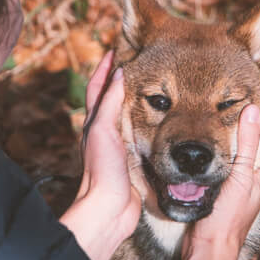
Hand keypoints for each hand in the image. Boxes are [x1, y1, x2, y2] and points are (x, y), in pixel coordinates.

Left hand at [59, 51, 141, 259]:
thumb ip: (111, 103)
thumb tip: (119, 74)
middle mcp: (105, 133)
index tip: (115, 50)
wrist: (109, 209)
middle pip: (112, 99)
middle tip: (138, 62)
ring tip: (155, 84)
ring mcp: (119, 148)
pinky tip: (164, 120)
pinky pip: (142, 135)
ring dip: (137, 99)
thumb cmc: (104, 171)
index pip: (98, 88)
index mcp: (95, 124)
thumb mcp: (104, 131)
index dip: (104, 68)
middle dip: (121, 80)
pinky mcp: (133, 161)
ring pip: (128, 116)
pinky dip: (150, 122)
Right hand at [181, 104, 259, 259]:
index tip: (257, 93)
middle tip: (232, 96)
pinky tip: (202, 143)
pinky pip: (218, 164)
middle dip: (246, 124)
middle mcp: (254, 177)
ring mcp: (237, 184)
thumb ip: (246, 142)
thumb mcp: (241, 175)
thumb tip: (253, 108)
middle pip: (253, 142)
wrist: (209, 248)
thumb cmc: (229, 215)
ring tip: (216, 112)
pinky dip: (214, 151)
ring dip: (227, 136)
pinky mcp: (220, 190)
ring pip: (234, 153)